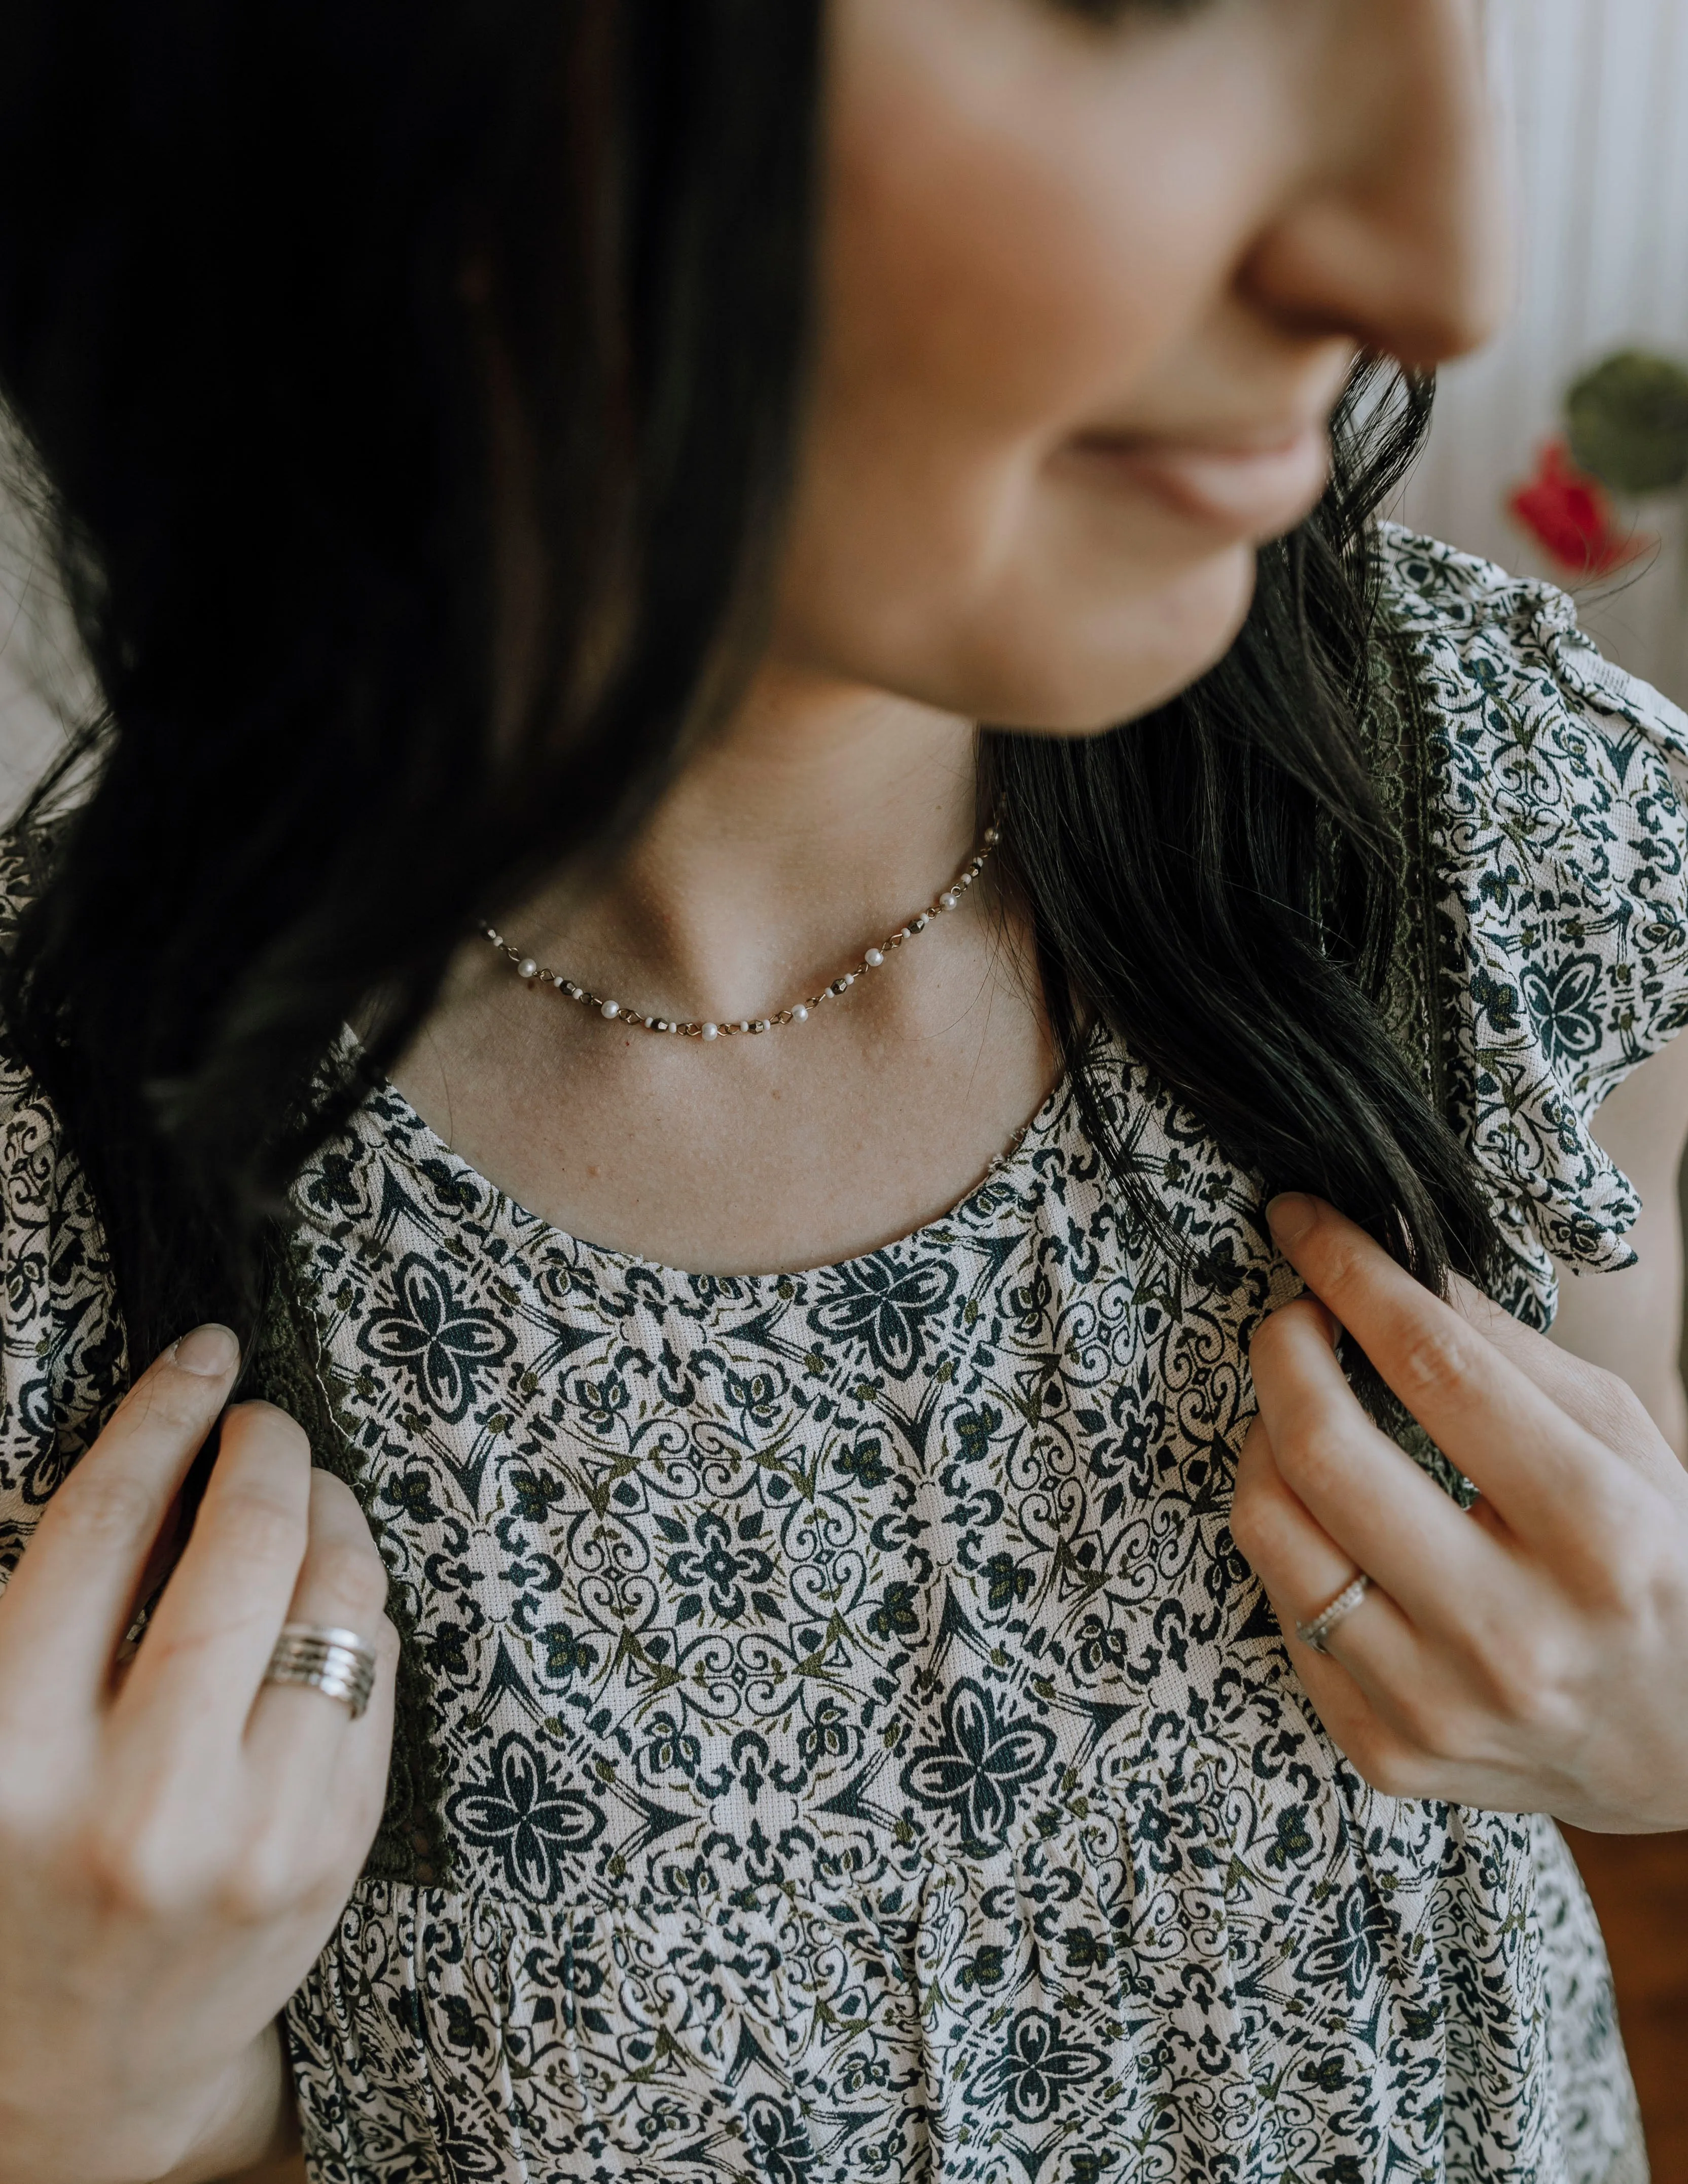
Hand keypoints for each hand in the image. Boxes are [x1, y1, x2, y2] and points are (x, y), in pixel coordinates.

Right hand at [0, 1326, 396, 2183]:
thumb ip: (64, 1614)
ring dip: (332, 1514)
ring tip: (308, 1491)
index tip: (202, 1354)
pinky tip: (333, 1585)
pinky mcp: (332, 1855)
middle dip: (265, 1450)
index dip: (161, 1417)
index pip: (103, 1528)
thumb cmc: (19, 1878)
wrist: (80, 2075)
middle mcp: (135, 1797)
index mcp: (8, 1754)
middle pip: (240, 1545)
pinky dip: (361, 1606)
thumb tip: (174, 1450)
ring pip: (336, 1598)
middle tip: (264, 1421)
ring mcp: (252, 1832)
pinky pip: (376, 1674)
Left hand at [1232, 1194, 1687, 1833]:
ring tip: (1303, 1411)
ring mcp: (1438, 1705)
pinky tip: (1329, 1512)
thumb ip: (1507, 1352)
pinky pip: (1282, 1609)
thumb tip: (1393, 1264)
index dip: (1349, 1272)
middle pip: (1322, 1450)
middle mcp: (1512, 1633)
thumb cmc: (1660, 1567)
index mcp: (1597, 1534)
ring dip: (1263, 1439)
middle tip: (1292, 1315)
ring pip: (1272, 1529)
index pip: (1431, 1366)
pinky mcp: (1386, 1752)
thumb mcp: (1625, 1443)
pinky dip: (1291, 1536)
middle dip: (1282, 1349)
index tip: (1302, 1220)